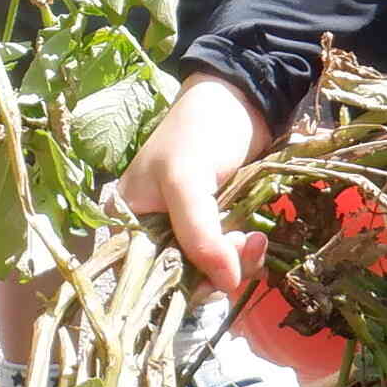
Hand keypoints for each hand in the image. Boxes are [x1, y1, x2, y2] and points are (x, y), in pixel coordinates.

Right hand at [118, 72, 274, 293]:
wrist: (238, 99)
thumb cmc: (198, 131)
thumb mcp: (186, 181)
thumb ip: (199, 235)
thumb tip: (225, 285)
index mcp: (128, 220)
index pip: (143, 276)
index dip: (177, 286)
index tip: (210, 281)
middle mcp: (152, 230)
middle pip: (179, 279)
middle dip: (213, 274)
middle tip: (241, 249)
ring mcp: (185, 230)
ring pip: (207, 273)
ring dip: (235, 264)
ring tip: (254, 241)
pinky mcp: (214, 227)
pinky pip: (225, 259)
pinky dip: (243, 256)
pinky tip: (257, 240)